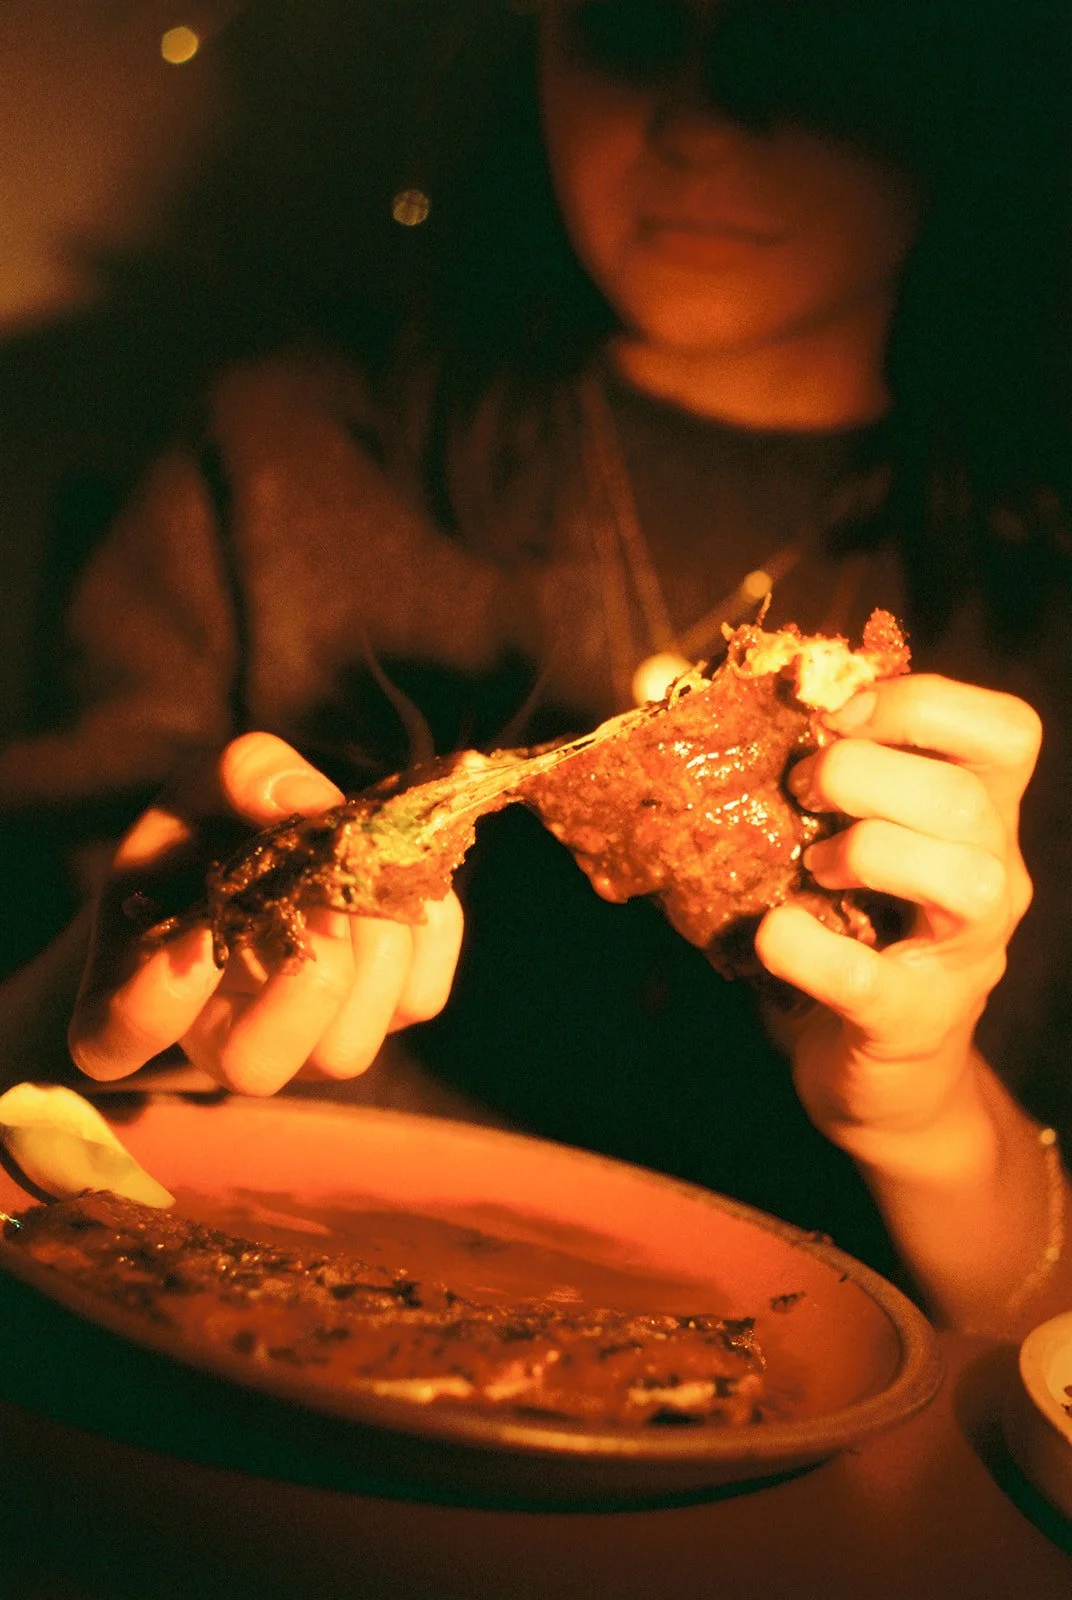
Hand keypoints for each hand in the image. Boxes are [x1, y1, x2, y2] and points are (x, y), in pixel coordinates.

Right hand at [68, 733, 463, 1094]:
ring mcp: (308, 1044)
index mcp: (140, 984)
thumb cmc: (217, 828)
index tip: (192, 936)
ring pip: (345, 1051)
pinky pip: (420, 997)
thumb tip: (307, 803)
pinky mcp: (386, 1018)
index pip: (116, 1041)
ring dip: (368, 952)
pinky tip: (398, 881)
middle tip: (318, 898)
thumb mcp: (208, 785)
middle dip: (298, 981)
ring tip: (362, 877)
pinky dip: (425, 932)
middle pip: (253, 1066)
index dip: (149, 1007)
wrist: (278, 847)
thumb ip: (241, 774)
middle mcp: (222, 1038)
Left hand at [754, 674, 1040, 1173]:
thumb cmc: (864, 933)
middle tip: (803, 789)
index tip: (840, 715)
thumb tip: (768, 694)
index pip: (1008, 732)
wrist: (885, 1076)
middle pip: (968, 799)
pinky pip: (864, 979)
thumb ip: (845, 776)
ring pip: (963, 880)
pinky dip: (805, 947)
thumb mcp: (868, 840)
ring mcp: (964, 957)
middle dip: (866, 774)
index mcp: (984, 819)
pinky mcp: (911, 1023)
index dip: (921, 704)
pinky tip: (777, 932)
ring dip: (868, 852)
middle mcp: (994, 880)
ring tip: (815, 865)